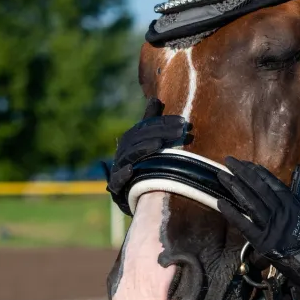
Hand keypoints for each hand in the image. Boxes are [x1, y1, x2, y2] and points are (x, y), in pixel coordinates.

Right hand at [105, 98, 189, 215]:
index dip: (162, 123)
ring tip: (158, 145)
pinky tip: (131, 170)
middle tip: (179, 130)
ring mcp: (118, 172)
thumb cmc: (145, 168)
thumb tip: (156, 98)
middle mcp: (122, 155)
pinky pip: (116, 182)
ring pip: (128, 158)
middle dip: (158, 133)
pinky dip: (122, 175)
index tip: (182, 122)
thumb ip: (151, 124)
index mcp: (130, 143)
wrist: (137, 201)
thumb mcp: (149, 145)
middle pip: (137, 141)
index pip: (144, 128)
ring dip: (143, 150)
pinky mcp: (117, 191)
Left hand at [216, 158, 299, 299]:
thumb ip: (293, 202)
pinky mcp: (262, 241)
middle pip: (258, 188)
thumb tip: (281, 190)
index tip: (247, 164)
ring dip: (235, 187)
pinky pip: (244, 225)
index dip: (257, 172)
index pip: (271, 183)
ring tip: (222, 176)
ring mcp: (270, 226)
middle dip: (242, 173)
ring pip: (249, 202)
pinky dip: (232, 213)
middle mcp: (280, 211)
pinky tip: (220, 203)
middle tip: (229, 161)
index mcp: (291, 203)